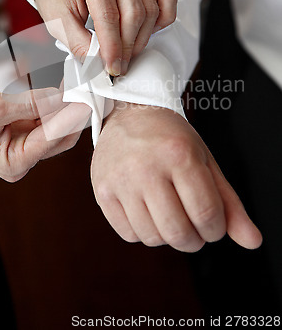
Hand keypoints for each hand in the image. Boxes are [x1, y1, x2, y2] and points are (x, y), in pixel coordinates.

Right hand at [0, 84, 90, 181]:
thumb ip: (29, 104)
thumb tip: (60, 98)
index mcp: (14, 162)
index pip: (52, 139)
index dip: (71, 117)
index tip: (86, 99)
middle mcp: (22, 158)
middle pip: (59, 136)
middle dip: (72, 112)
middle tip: (86, 89)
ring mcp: (22, 145)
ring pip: (54, 126)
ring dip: (64, 106)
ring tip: (76, 85)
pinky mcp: (21, 132)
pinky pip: (44, 118)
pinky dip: (52, 104)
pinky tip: (62, 89)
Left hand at [33, 0, 176, 75]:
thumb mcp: (57, 19)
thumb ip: (78, 42)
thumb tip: (98, 65)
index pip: (109, 15)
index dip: (113, 47)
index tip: (112, 68)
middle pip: (134, 14)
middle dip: (127, 47)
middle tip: (118, 67)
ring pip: (150, 11)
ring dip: (141, 39)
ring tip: (126, 55)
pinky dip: (161, 19)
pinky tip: (144, 32)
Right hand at [91, 102, 261, 251]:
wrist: (130, 114)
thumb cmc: (171, 139)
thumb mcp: (205, 161)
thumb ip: (229, 203)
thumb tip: (253, 241)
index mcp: (179, 155)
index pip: (207, 215)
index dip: (215, 229)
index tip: (212, 224)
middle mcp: (146, 167)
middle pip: (178, 232)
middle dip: (194, 240)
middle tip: (194, 227)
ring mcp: (120, 180)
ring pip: (152, 237)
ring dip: (168, 236)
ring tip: (170, 216)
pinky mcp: (102, 190)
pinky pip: (128, 234)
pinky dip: (144, 232)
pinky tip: (148, 212)